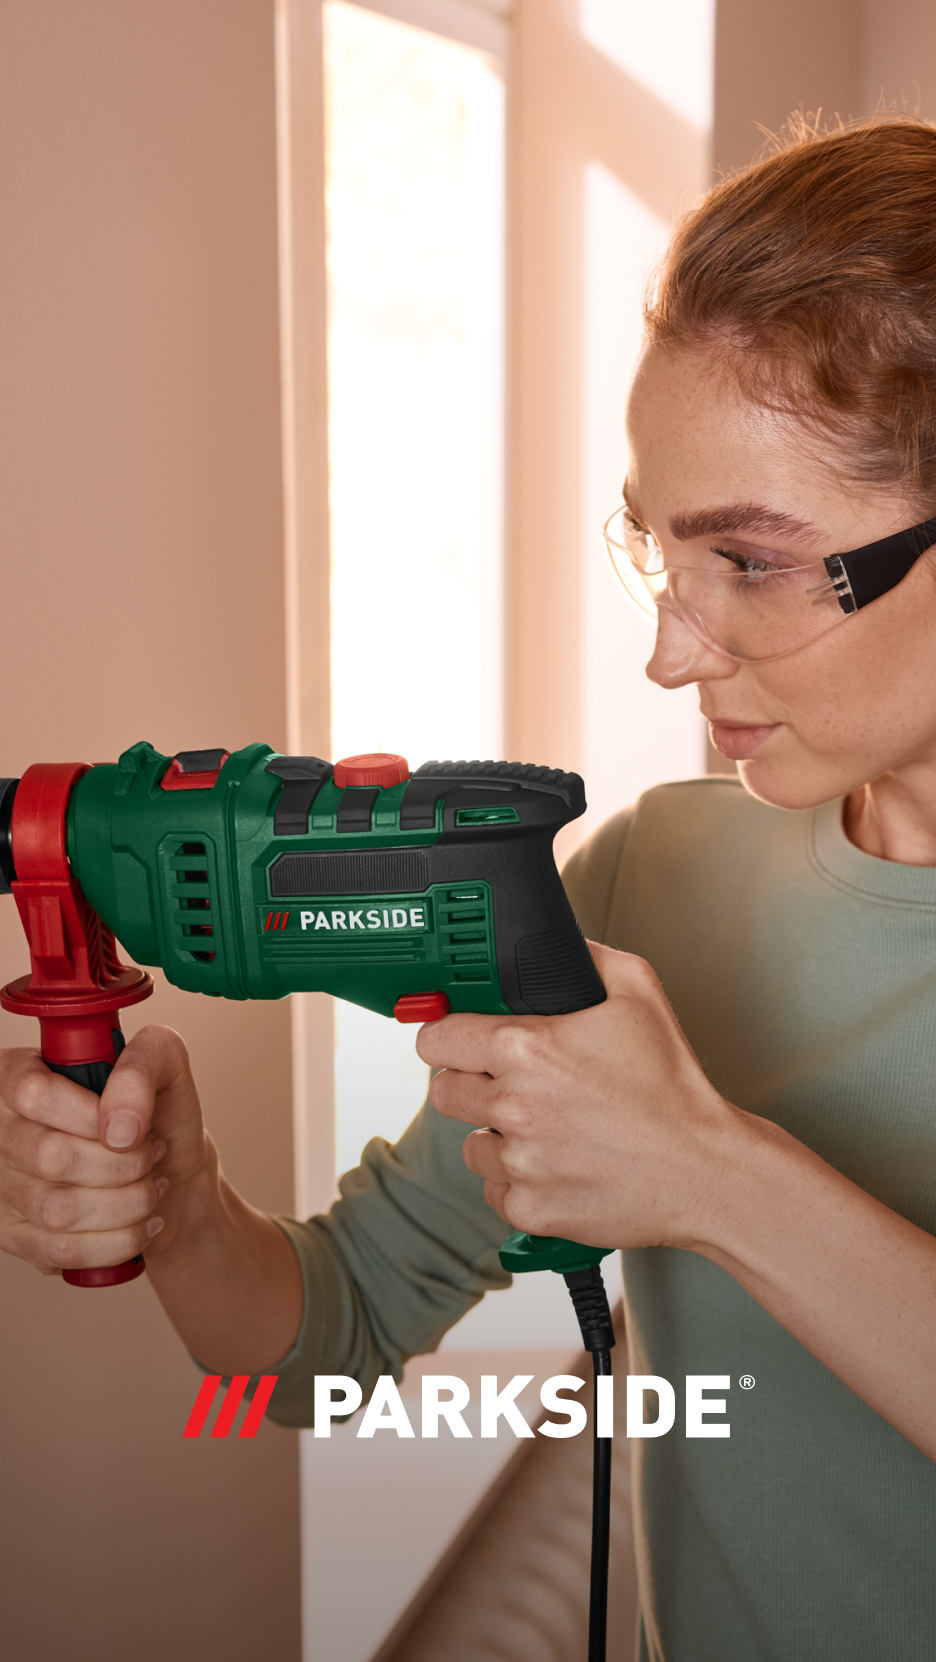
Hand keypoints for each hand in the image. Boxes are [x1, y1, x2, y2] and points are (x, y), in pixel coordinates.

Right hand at [0, 1025, 212, 1275]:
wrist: (172, 1168)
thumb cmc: (159, 1109)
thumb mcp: (165, 1060)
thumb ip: (144, 1063)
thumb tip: (118, 1126)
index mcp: (19, 1074)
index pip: (33, 1093)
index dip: (89, 1115)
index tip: (131, 1126)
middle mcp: (2, 1129)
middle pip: (51, 1157)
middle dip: (123, 1163)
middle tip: (152, 1154)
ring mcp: (3, 1185)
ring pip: (57, 1210)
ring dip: (126, 1203)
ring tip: (151, 1186)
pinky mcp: (16, 1234)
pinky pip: (61, 1250)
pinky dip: (116, 1241)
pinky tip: (143, 1223)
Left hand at [417, 942, 734, 1251]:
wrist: (703, 1169)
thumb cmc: (672, 1087)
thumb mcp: (638, 991)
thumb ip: (584, 957)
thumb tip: (553, 944)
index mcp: (525, 1050)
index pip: (435, 1038)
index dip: (446, 1035)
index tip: (457, 1041)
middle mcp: (513, 1106)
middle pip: (444, 1092)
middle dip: (471, 1085)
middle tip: (510, 1085)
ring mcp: (519, 1162)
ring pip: (471, 1145)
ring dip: (496, 1136)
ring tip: (546, 1128)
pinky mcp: (528, 1209)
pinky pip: (496, 1189)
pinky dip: (519, 1180)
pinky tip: (558, 1163)